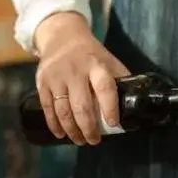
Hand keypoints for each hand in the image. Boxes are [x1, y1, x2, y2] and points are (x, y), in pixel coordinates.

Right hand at [35, 12, 129, 144]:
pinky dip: (54, 124)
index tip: (113, 124)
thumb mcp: (109, 61)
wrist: (62, 36)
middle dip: (89, 128)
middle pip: (82, 105)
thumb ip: (119, 80)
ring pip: (63, 110)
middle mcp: (75, 71)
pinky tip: (61, 134)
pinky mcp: (42, 82)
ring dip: (72, 130)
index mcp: (97, 66)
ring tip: (80, 140)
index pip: (105, 88)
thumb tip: (134, 105)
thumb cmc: (91, 55)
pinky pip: (47, 108)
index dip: (110, 107)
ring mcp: (57, 77)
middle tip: (94, 141)